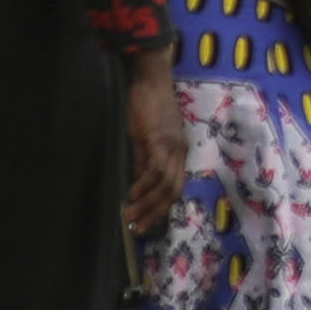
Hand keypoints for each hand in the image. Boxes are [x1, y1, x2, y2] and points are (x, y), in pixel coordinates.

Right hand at [120, 56, 183, 239]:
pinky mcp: (159, 139)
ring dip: (147, 204)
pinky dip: (144, 185)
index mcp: (179, 152)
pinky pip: (155, 169)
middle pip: (174, 191)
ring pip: (165, 184)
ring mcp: (172, 146)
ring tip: (130, 218)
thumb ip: (143, 161)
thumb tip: (137, 186)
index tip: (147, 224)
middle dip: (156, 213)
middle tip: (138, 230)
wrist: (150, 79)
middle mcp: (180, 152)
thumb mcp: (145, 138)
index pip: (176, 187)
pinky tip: (132, 195)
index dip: (162, 208)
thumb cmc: (146, 106)